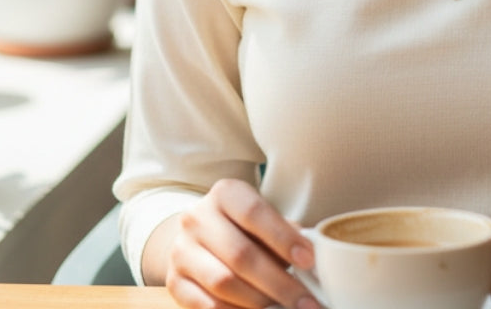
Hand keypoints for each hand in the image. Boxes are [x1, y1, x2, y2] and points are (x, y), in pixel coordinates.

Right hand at [165, 179, 317, 308]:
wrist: (197, 237)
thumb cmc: (242, 227)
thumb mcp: (261, 218)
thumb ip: (285, 232)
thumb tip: (315, 255)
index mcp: (224, 193)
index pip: (254, 212)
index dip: (283, 237)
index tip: (309, 261)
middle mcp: (197, 218)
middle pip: (241, 255)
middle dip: (279, 283)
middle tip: (307, 302)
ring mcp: (182, 251)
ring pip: (224, 284)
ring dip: (260, 302)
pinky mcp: (174, 283)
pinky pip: (208, 306)